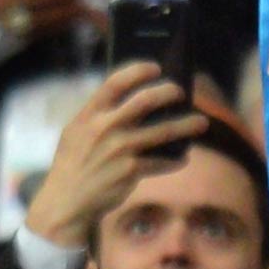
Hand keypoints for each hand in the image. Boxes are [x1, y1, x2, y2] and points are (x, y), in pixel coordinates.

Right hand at [23, 63, 208, 246]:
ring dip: (186, 125)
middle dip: (168, 92)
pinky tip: (182, 158)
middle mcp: (105, 128)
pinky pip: (162, 161)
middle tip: (180, 92)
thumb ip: (99, 116)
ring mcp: (119, 149)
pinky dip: (175, 160)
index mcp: (89, 115)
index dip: (137, 71)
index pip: (114, 82)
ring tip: (202, 123)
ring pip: (163, 131)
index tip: (155, 67)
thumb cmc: (74, 163)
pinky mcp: (131, 171)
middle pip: (145, 101)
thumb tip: (135, 100)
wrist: (66, 201)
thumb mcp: (76, 133)